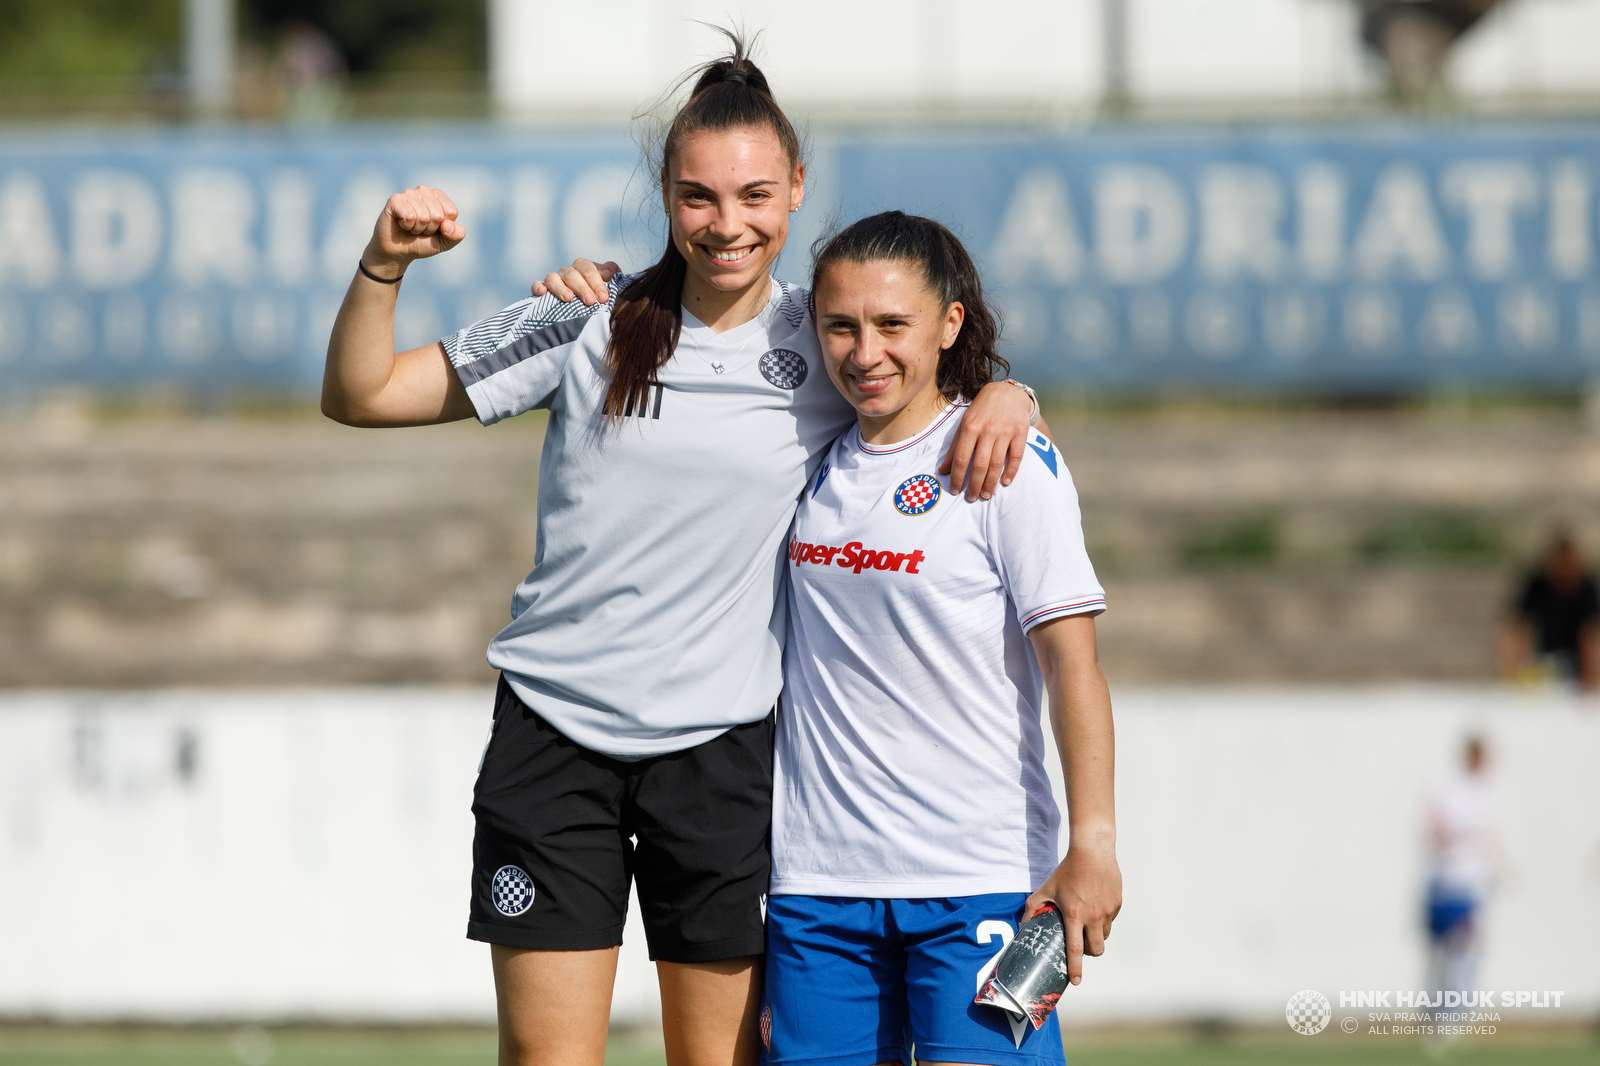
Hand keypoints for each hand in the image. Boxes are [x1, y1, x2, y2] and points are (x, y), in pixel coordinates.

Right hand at [364, 185, 464, 275]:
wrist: (398, 251)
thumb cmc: (422, 243)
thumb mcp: (445, 243)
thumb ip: (456, 235)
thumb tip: (448, 226)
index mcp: (439, 197)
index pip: (451, 212)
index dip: (443, 227)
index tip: (433, 228)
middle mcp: (424, 191)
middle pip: (438, 215)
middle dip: (429, 229)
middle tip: (420, 229)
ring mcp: (409, 193)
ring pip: (423, 216)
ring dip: (417, 228)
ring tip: (410, 227)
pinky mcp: (395, 199)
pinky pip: (409, 216)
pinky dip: (406, 226)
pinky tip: (401, 223)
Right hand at [532, 258, 621, 304]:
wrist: (591, 307)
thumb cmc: (602, 295)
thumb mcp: (612, 284)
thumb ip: (613, 275)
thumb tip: (606, 274)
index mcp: (584, 268)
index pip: (589, 269)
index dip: (596, 282)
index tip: (603, 298)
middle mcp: (568, 272)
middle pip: (572, 274)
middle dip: (582, 288)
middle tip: (591, 301)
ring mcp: (555, 280)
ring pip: (553, 278)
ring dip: (560, 287)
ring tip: (568, 298)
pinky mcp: (544, 289)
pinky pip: (537, 284)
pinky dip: (538, 287)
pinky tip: (542, 292)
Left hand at [939, 381, 1033, 500]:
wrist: (1007, 392)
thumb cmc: (982, 410)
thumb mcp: (964, 424)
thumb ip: (953, 447)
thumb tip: (942, 470)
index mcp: (970, 427)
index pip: (960, 458)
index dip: (956, 477)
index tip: (955, 490)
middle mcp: (987, 430)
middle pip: (979, 465)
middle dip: (974, 485)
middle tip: (971, 498)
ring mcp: (1005, 431)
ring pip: (996, 463)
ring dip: (990, 483)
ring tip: (985, 495)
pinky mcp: (1020, 432)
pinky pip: (1016, 456)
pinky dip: (1011, 471)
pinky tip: (1005, 483)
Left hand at [1023, 841, 1120, 986]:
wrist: (1093, 851)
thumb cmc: (1068, 870)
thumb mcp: (1047, 887)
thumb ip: (1034, 906)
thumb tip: (1023, 923)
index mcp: (1074, 915)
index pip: (1075, 949)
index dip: (1075, 968)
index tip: (1075, 981)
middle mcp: (1093, 916)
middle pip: (1095, 949)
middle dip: (1088, 953)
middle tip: (1081, 945)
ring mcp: (1107, 911)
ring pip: (1105, 935)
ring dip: (1096, 936)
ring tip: (1087, 924)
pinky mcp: (1117, 904)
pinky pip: (1111, 920)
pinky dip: (1103, 920)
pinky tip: (1095, 906)